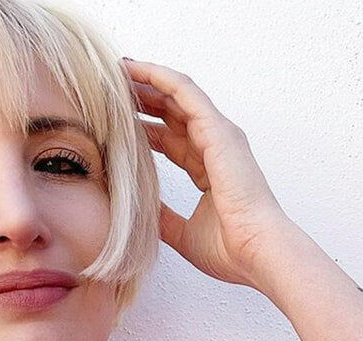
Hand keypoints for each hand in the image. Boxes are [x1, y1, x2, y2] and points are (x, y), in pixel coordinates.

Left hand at [122, 58, 292, 287]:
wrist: (257, 252)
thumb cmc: (231, 250)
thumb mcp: (182, 233)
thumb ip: (163, 219)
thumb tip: (140, 213)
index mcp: (210, 170)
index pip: (171, 140)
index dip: (144, 129)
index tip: (113, 122)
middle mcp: (216, 147)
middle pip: (172, 113)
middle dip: (141, 99)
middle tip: (106, 89)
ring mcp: (219, 136)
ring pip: (176, 95)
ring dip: (145, 81)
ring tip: (113, 71)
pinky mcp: (218, 129)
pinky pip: (184, 91)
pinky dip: (159, 76)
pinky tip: (133, 68)